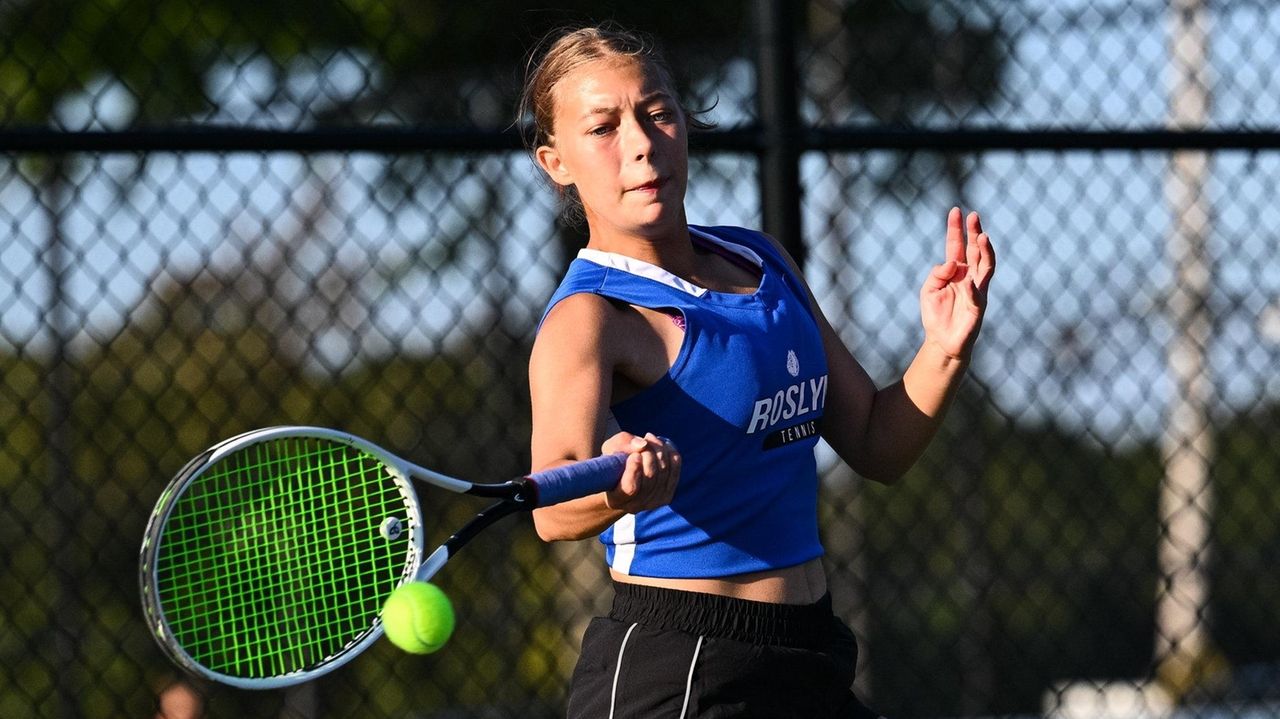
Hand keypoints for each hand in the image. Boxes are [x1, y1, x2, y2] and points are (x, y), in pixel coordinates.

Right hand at [600, 432, 679, 513]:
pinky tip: (663, 443)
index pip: (630, 488)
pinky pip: (675, 469)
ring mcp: (653, 503)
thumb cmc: (614, 462)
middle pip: (650, 476)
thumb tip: (643, 444)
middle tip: (644, 439)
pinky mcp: (667, 496)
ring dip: (659, 449)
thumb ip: (622, 443)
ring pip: (664, 471)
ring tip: (650, 438)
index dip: (634, 471)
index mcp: (616, 499)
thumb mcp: (611, 449)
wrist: (625, 476)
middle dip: (649, 453)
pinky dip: (670, 452)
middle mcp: (635, 506)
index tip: (635, 455)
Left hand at [920, 207, 995, 360]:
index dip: (956, 229)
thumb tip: (952, 263)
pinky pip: (978, 296)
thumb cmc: (936, 315)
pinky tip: (968, 283)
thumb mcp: (928, 290)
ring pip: (986, 267)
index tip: (955, 211)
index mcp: (956, 271)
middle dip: (975, 233)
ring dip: (985, 252)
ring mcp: (977, 291)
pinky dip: (973, 289)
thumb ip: (937, 274)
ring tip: (982, 236)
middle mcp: (969, 277)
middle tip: (973, 215)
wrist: (942, 342)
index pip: (957, 246)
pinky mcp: (978, 308)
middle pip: (975, 251)